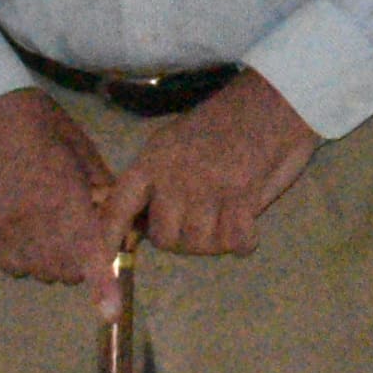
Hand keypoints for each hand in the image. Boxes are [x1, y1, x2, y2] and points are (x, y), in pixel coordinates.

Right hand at [0, 90, 124, 300]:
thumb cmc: (40, 125)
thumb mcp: (81, 150)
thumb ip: (101, 189)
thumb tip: (118, 219)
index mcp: (63, 198)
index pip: (87, 251)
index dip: (101, 285)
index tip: (110, 313)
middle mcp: (33, 223)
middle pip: (66, 269)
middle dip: (83, 261)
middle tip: (85, 233)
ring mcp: (4, 232)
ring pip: (40, 272)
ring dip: (56, 261)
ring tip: (55, 230)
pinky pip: (14, 267)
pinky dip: (28, 259)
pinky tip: (30, 233)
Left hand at [99, 72, 318, 260]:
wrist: (274, 98)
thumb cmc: (226, 120)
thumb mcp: (175, 141)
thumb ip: (157, 180)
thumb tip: (142, 225)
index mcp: (152, 161)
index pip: (118, 209)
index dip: (106, 243)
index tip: (99, 274)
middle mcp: (173, 176)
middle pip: (165, 238)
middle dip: (185, 239)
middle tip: (207, 221)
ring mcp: (206, 186)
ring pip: (200, 244)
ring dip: (218, 241)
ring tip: (231, 218)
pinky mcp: (241, 194)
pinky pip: (235, 240)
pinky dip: (244, 240)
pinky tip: (249, 227)